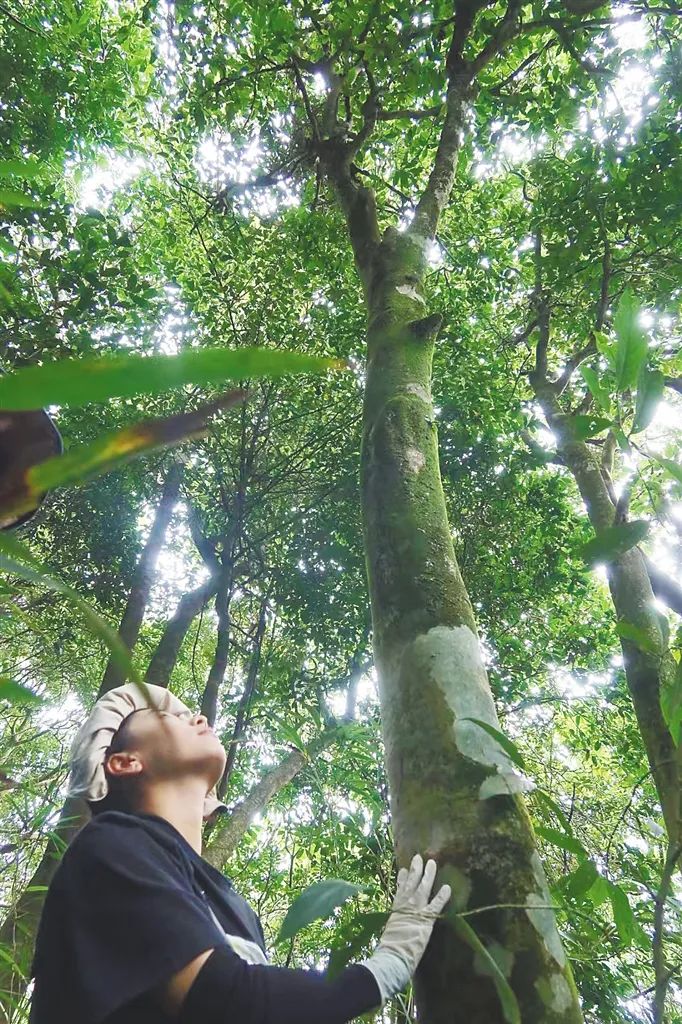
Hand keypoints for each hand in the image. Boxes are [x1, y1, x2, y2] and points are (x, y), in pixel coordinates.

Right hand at [359, 854, 450, 1005]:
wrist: (393, 956)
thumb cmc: (389, 949)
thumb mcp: (389, 932)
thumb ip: (394, 926)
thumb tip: (393, 929)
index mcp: (395, 909)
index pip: (399, 890)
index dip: (402, 879)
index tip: (403, 869)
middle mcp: (405, 905)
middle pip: (411, 883)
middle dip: (415, 869)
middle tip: (419, 857)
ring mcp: (416, 910)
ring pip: (423, 887)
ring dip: (428, 874)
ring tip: (432, 863)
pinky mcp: (426, 918)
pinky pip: (436, 904)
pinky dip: (442, 896)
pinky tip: (447, 887)